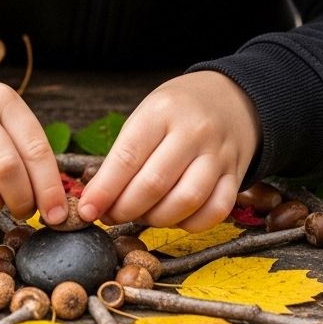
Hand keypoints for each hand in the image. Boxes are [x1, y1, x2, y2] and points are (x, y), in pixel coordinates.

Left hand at [78, 71, 258, 231]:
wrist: (230, 99)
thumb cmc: (177, 112)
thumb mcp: (146, 116)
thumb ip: (123, 156)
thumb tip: (96, 200)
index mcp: (162, 111)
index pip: (127, 157)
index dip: (104, 190)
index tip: (87, 210)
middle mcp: (194, 131)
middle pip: (154, 184)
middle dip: (124, 209)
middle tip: (111, 216)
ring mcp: (218, 154)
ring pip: (186, 200)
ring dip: (155, 219)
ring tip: (141, 215)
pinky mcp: (235, 174)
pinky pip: (215, 211)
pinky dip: (190, 224)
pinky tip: (174, 217)